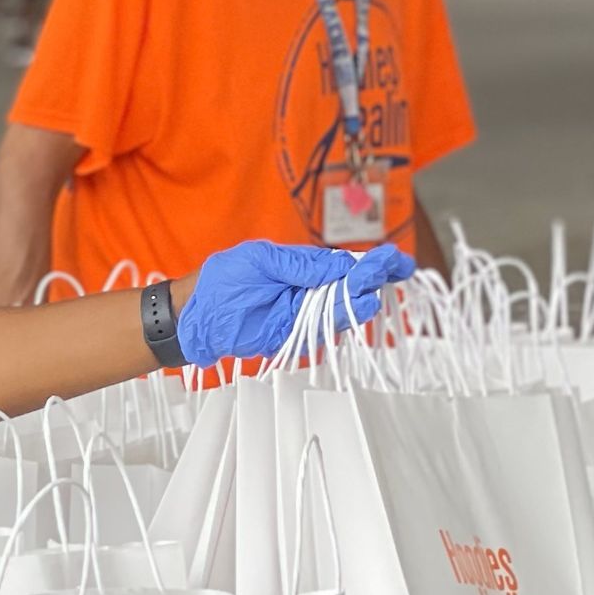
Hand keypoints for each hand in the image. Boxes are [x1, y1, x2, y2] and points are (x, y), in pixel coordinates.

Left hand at [176, 240, 412, 367]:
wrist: (196, 315)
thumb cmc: (222, 281)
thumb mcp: (262, 260)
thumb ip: (301, 265)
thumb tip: (340, 264)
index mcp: (301, 266)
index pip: (343, 263)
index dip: (372, 262)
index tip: (397, 260)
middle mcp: (307, 290)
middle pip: (350, 286)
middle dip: (373, 278)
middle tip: (396, 271)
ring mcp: (302, 313)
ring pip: (342, 308)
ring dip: (361, 298)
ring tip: (377, 288)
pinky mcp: (295, 334)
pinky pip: (324, 328)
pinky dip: (341, 319)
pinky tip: (358, 306)